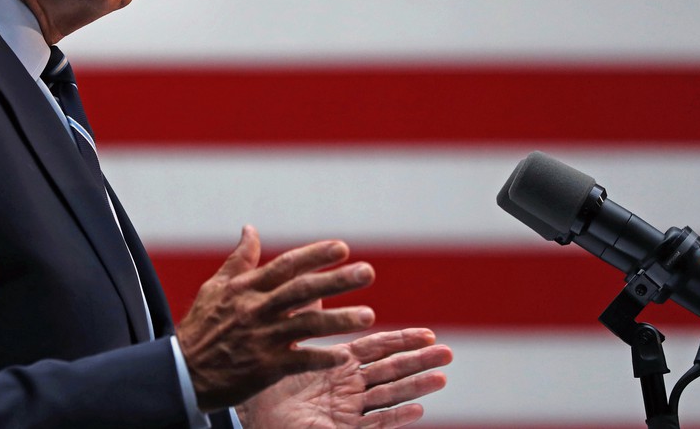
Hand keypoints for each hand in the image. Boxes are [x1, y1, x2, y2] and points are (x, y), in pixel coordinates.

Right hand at [176, 226, 376, 410]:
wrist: (183, 371)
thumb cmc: (201, 327)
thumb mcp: (215, 287)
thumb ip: (239, 259)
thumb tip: (250, 228)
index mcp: (247, 288)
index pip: (286, 266)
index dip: (315, 255)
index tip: (343, 248)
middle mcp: (257, 310)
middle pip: (303, 291)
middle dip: (337, 281)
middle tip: (368, 272)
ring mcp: (263, 339)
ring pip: (307, 326)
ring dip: (340, 320)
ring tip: (369, 315)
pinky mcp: (266, 367)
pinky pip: (300, 361)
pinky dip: (322, 358)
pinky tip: (345, 355)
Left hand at [237, 328, 451, 428]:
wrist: (251, 420)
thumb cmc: (268, 388)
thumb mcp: (287, 349)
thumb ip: (303, 320)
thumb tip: (308, 283)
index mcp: (338, 365)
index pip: (376, 349)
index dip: (402, 341)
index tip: (429, 332)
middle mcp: (348, 387)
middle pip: (390, 371)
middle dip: (419, 362)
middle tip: (448, 353)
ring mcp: (348, 411)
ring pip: (388, 396)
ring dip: (416, 388)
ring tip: (442, 378)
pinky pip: (373, 424)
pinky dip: (395, 418)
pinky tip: (417, 410)